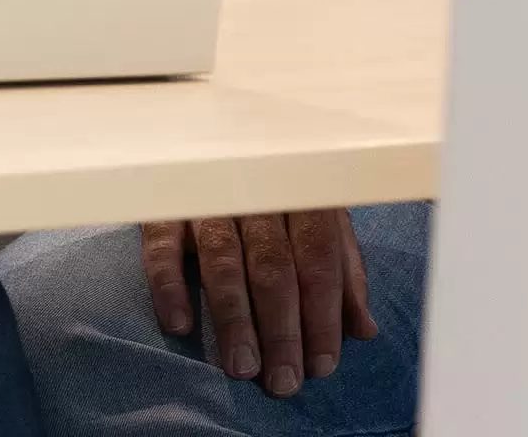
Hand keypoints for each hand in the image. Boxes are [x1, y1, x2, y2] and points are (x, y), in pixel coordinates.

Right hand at [141, 211, 376, 396]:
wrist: (207, 145)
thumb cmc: (277, 198)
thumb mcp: (318, 225)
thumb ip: (342, 275)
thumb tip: (364, 331)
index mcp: (302, 197)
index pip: (318, 257)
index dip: (322, 313)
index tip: (321, 365)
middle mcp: (256, 194)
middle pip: (273, 264)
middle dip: (281, 329)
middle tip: (282, 382)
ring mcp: (208, 199)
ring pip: (223, 259)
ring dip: (234, 318)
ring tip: (241, 367)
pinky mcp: (164, 209)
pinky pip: (163, 248)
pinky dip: (170, 287)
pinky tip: (180, 325)